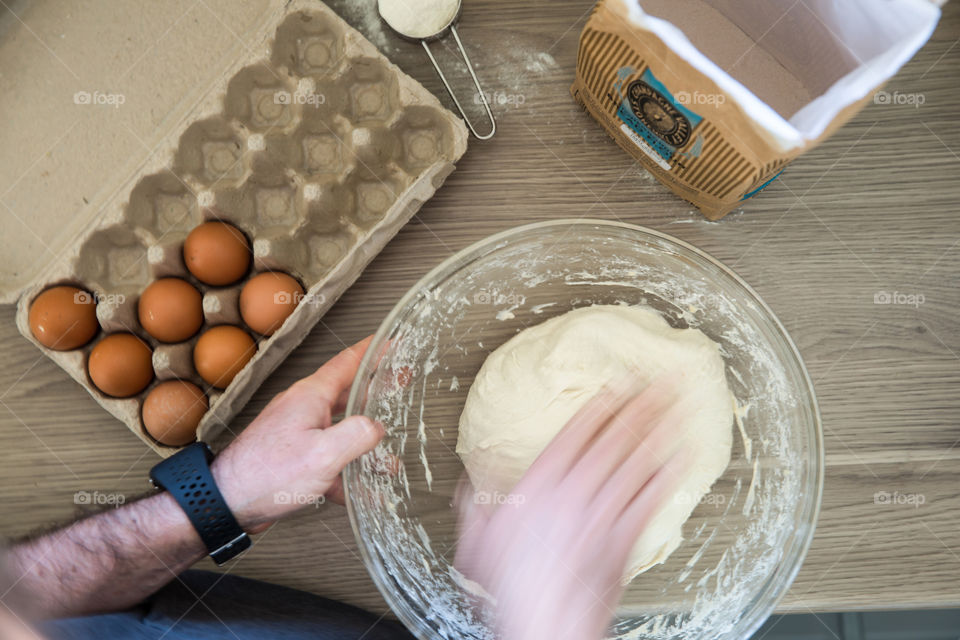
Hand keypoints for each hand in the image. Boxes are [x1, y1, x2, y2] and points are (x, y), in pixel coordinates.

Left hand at [212, 336, 383, 531]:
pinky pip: (327, 459)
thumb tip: (376, 428)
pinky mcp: (291, 458)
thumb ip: (357, 436)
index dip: (373, 350)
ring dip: (364, 441)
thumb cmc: (265, 475)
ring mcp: (296, 433)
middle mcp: (302, 409)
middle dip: (375, 391)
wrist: (224, 502)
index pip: (347, 362)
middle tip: (399, 384)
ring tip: (388, 455)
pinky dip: (346, 473)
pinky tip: (359, 492)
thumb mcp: (322, 455)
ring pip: (339, 429)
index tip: (391, 341)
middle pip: (346, 392)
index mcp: (310, 397)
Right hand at [454, 381, 689, 639]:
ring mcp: (604, 514)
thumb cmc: (513, 589)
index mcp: (541, 486)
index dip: (599, 406)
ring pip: (637, 462)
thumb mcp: (478, 543)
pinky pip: (651, 499)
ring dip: (659, 432)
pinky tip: (681, 459)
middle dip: (639, 407)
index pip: (576, 434)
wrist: (547, 625)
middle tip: (660, 380)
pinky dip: (668, 476)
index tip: (617, 385)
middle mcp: (576, 493)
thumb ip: (476, 508)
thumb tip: (472, 487)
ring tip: (678, 406)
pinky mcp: (625, 539)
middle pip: (614, 439)